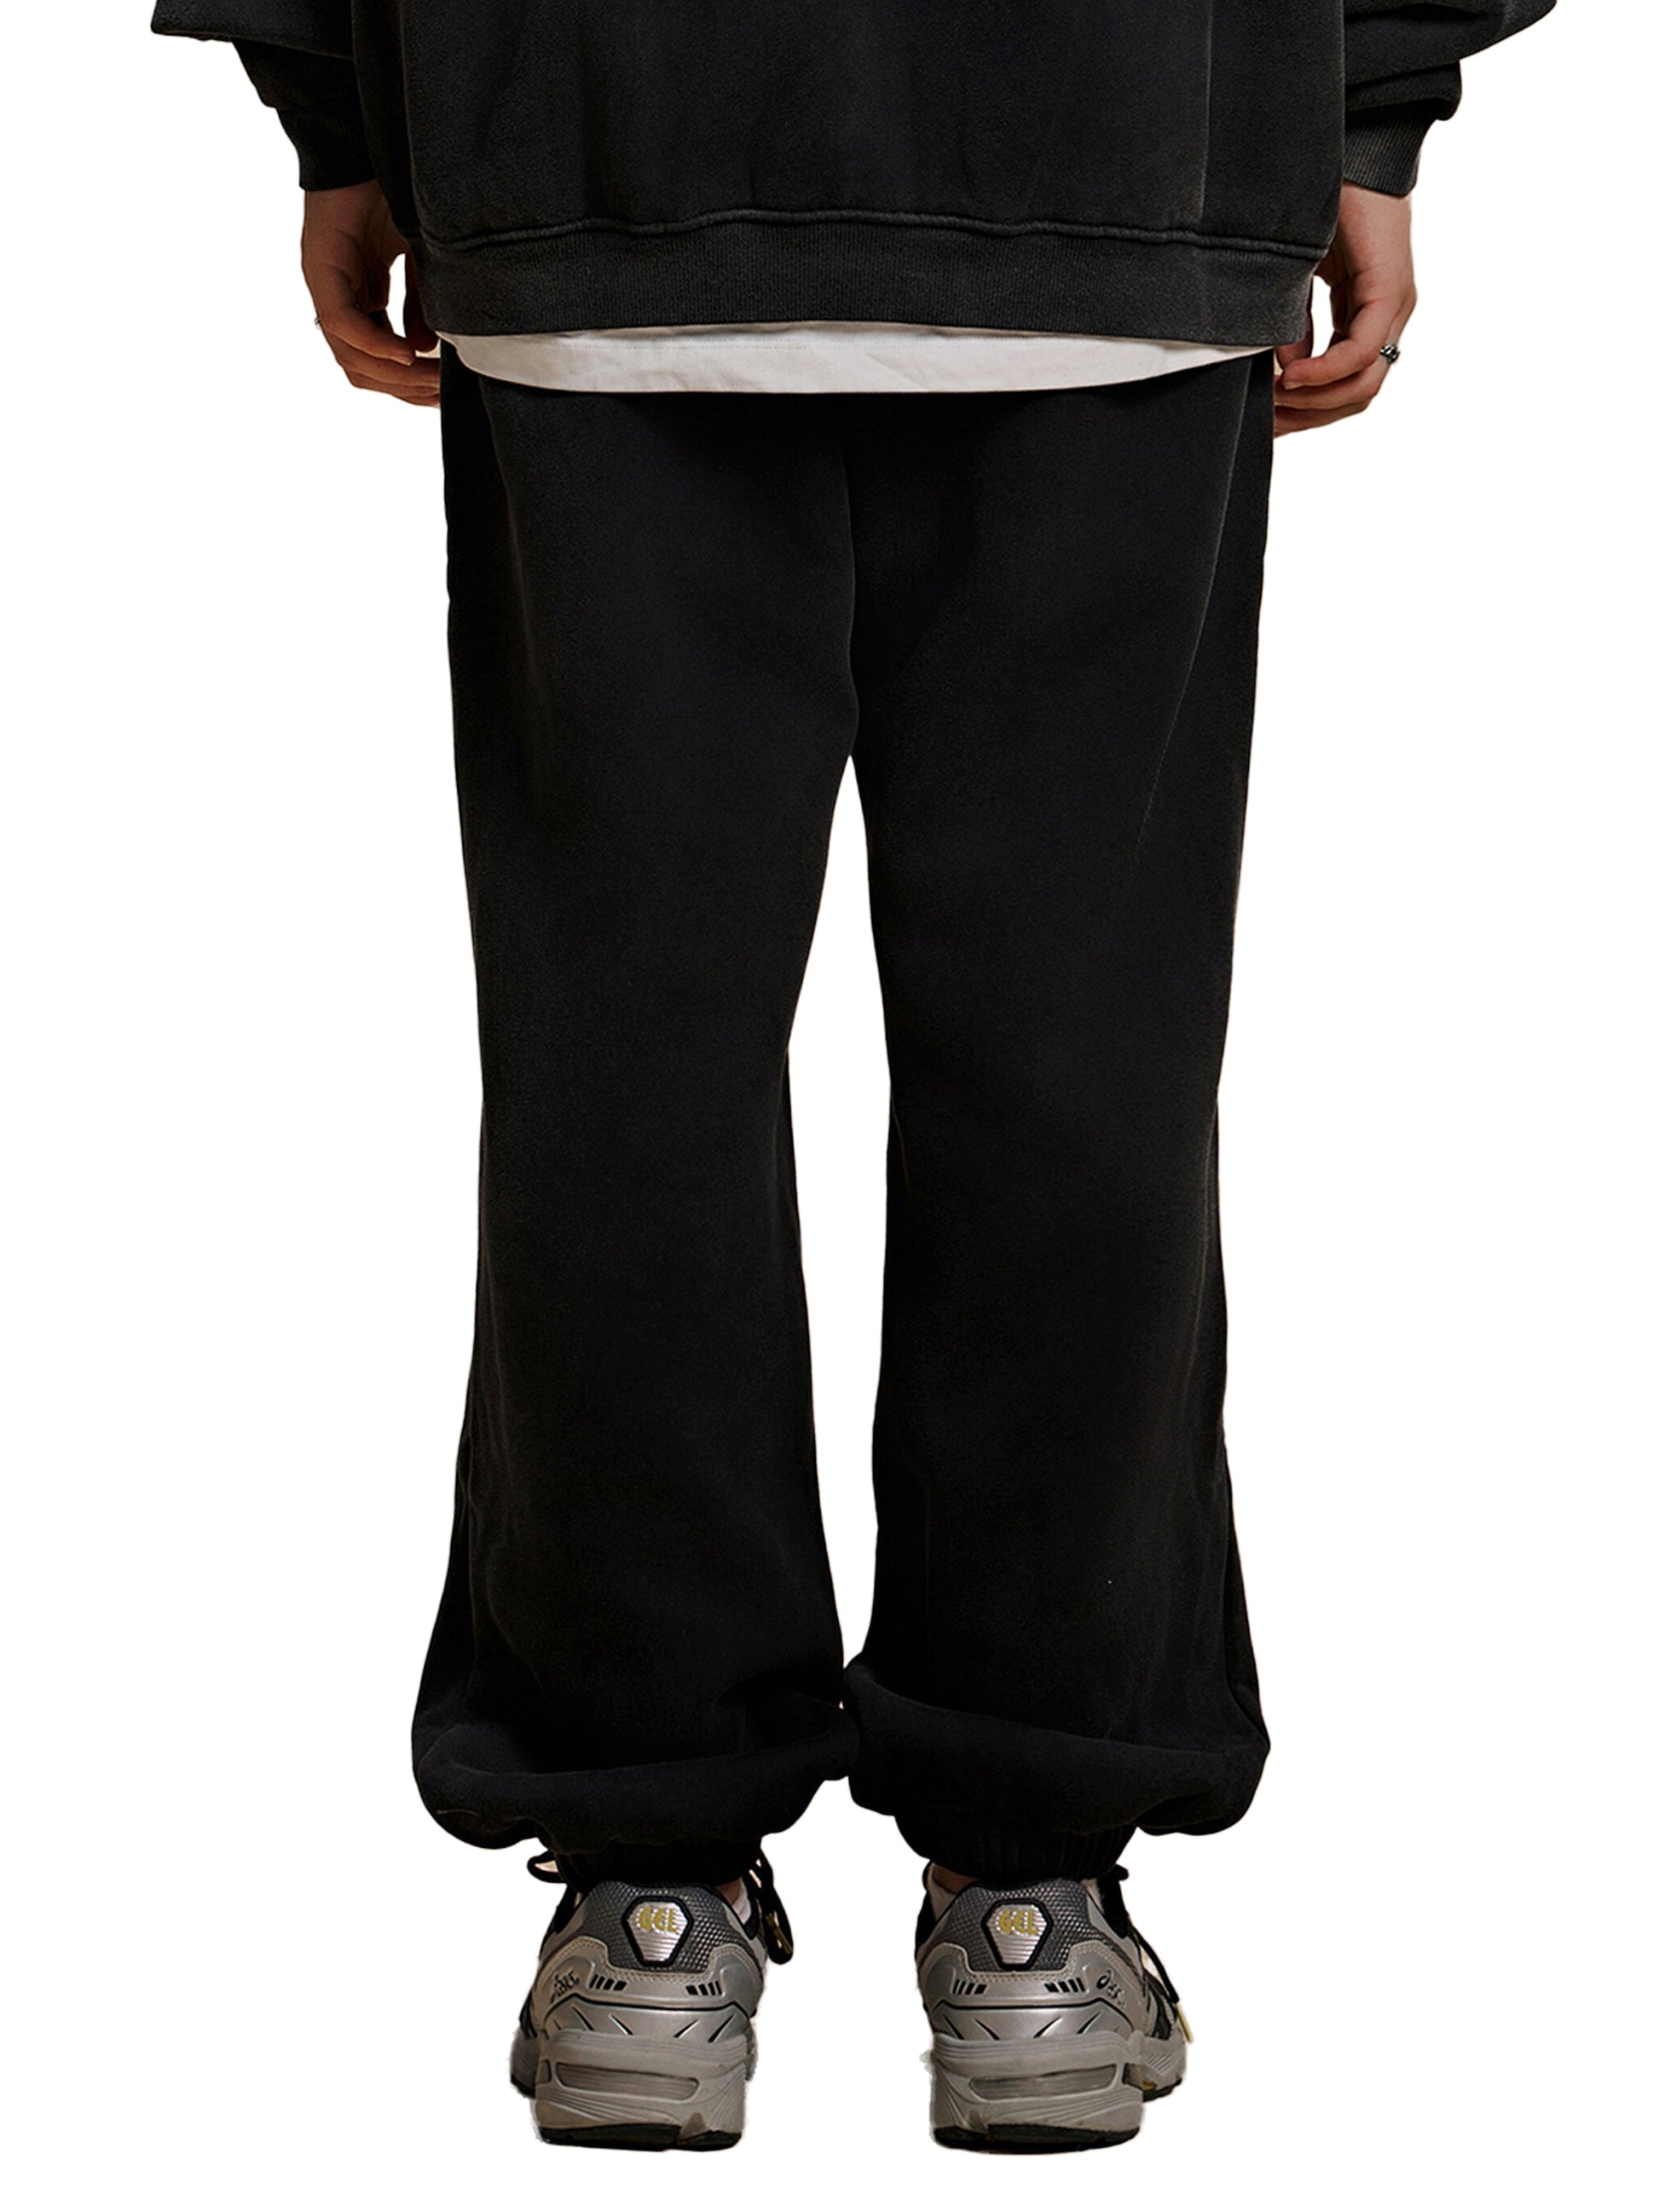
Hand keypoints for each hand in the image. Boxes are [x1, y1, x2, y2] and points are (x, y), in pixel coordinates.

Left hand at [301, 182, 439, 406]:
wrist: (364, 145)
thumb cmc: (391, 194)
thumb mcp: (419, 260)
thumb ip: (420, 307)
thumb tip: (422, 351)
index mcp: (361, 299)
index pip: (379, 360)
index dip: (409, 383)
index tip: (443, 394)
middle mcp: (339, 299)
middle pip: (363, 370)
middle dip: (403, 388)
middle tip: (439, 396)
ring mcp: (326, 287)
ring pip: (350, 356)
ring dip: (391, 375)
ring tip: (427, 380)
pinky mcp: (319, 270)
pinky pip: (342, 324)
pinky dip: (374, 345)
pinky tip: (406, 353)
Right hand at [1274, 182, 1415, 435]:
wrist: (1350, 149)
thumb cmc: (1322, 204)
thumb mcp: (1297, 281)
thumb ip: (1295, 328)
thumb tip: (1286, 371)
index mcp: (1366, 314)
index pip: (1346, 384)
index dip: (1306, 411)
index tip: (1266, 419)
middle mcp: (1387, 316)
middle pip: (1357, 395)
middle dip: (1310, 416)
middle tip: (1268, 422)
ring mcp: (1394, 306)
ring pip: (1364, 384)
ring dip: (1317, 401)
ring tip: (1276, 397)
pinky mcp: (1391, 291)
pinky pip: (1361, 353)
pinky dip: (1325, 372)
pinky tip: (1291, 375)